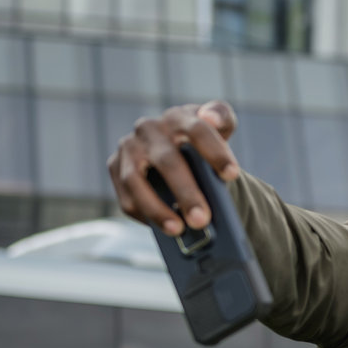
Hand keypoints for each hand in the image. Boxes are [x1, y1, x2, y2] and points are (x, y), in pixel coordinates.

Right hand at [107, 101, 240, 236]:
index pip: (197, 130)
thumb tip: (211, 118)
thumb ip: (223, 118)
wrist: (179, 148)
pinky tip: (163, 229)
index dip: (214, 152)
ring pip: (135, 180)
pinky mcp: (115, 166)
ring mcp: (129, 147)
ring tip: (178, 230)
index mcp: (179, 117)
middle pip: (167, 160)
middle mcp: (149, 128)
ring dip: (156, 208)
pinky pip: (125, 196)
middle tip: (203, 219)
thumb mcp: (220, 127)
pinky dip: (143, 215)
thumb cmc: (203, 142)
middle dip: (186, 192)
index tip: (232, 175)